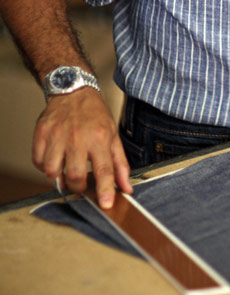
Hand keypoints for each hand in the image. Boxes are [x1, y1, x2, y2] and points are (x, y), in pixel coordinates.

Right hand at [33, 88, 131, 208]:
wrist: (73, 90)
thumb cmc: (94, 114)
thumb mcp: (113, 135)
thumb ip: (120, 164)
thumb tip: (127, 188)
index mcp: (100, 138)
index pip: (104, 170)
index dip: (105, 190)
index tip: (106, 205)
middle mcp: (78, 137)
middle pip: (75, 176)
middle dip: (78, 188)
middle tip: (80, 185)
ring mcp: (57, 135)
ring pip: (52, 171)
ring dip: (58, 179)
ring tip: (65, 172)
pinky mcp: (41, 133)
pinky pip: (37, 162)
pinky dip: (44, 167)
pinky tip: (54, 161)